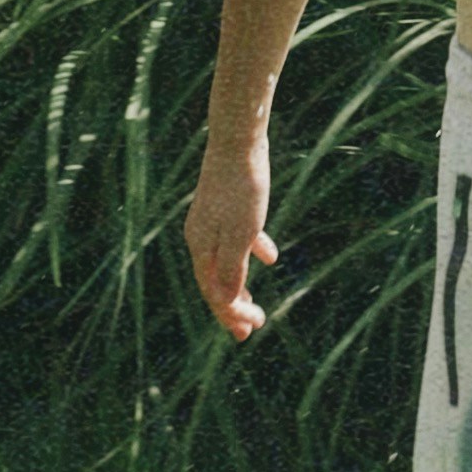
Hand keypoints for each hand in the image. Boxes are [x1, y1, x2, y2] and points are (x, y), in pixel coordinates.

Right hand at [188, 130, 276, 341]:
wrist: (238, 140)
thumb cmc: (241, 189)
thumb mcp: (241, 234)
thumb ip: (232, 268)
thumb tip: (226, 302)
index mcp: (202, 247)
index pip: (214, 293)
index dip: (230, 315)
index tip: (250, 331)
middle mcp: (201, 237)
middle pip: (216, 281)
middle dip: (233, 307)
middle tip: (251, 329)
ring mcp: (212, 220)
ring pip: (225, 262)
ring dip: (240, 284)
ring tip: (253, 303)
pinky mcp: (225, 206)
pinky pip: (237, 237)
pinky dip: (252, 251)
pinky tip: (271, 256)